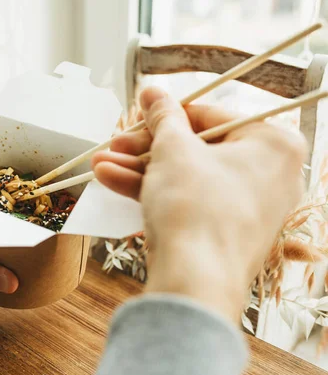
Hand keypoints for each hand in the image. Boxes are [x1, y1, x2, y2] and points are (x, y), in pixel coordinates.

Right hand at [92, 87, 306, 321]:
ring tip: (101, 165)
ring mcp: (247, 207)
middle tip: (114, 143)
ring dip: (140, 170)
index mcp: (273, 144)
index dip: (167, 114)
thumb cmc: (195, 207)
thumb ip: (163, 117)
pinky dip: (154, 192)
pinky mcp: (225, 232)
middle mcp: (270, 175)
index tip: (139, 112)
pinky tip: (113, 182)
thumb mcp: (173, 150)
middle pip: (196, 149)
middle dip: (144, 148)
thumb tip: (153, 93)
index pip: (211, 116)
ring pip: (187, 177)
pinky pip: (189, 201)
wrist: (195, 282)